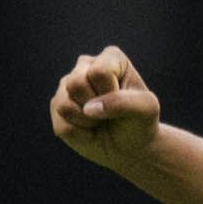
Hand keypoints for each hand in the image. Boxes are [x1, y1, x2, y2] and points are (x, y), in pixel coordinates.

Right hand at [50, 45, 161, 166]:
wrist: (130, 146)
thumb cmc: (140, 121)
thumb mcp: (145, 109)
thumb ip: (122, 102)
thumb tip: (88, 108)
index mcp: (110, 58)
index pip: (99, 73)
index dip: (111, 94)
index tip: (125, 101)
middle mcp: (85, 66)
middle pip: (76, 84)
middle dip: (96, 106)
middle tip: (110, 113)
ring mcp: (67, 85)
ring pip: (65, 105)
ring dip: (88, 122)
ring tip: (100, 120)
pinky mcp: (57, 106)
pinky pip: (62, 126)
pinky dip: (81, 135)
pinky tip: (90, 129)